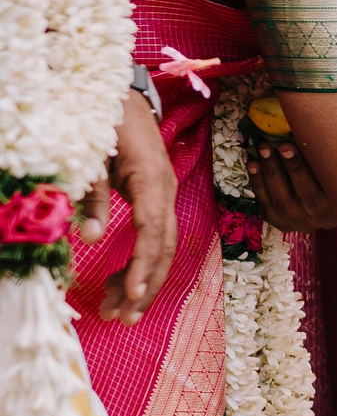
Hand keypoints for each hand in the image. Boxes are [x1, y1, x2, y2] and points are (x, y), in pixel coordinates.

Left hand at [83, 91, 174, 322]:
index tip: (132, 293)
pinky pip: (155, 238)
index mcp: (152, 178)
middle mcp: (166, 190)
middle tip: (124, 319)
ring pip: (163, 247)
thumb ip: (92, 196)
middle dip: (147, 285)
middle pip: (165, 247)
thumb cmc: (105, 119)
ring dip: (144, 281)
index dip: (144, 264)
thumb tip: (91, 239)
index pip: (154, 230)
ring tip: (119, 311)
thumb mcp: (92, 154)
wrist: (124, 96)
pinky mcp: (156, 199)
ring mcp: (164, 195)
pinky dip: (140, 263)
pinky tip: (122, 282)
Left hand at [248, 138, 336, 232]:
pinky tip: (253, 166)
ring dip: (264, 176)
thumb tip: (300, 130)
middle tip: (265, 147)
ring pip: (279, 203)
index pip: (317, 189)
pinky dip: (258, 185)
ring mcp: (300, 224)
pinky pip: (267, 207)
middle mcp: (319, 219)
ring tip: (256, 154)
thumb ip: (321, 157)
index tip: (285, 146)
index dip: (298, 168)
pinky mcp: (283, 224)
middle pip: (294, 198)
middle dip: (277, 170)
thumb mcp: (335, 168)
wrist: (332, 199)